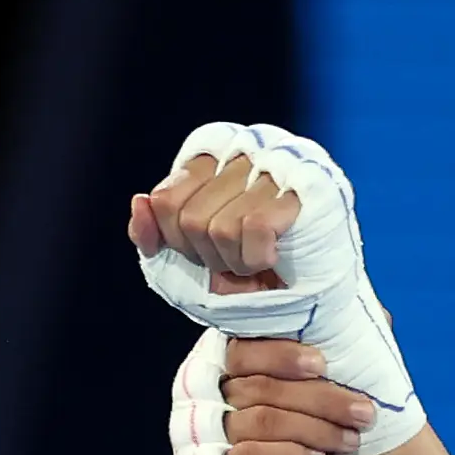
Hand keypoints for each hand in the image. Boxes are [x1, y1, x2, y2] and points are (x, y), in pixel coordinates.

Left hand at [128, 152, 299, 296]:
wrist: (314, 307)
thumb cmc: (254, 279)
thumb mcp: (191, 261)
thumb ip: (155, 235)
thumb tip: (141, 201)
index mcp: (212, 155)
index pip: (165, 201)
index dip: (180, 244)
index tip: (210, 255)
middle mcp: (241, 147)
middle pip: (188, 218)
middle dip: (210, 259)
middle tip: (239, 264)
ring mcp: (275, 161)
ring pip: (218, 228)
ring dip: (236, 263)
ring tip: (259, 263)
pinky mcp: (304, 185)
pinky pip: (252, 227)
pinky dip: (257, 258)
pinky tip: (274, 259)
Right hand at [222, 340, 370, 454]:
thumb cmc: (331, 432)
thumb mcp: (341, 384)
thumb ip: (344, 343)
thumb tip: (369, 304)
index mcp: (238, 368)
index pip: (243, 348)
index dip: (281, 354)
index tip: (323, 363)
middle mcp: (217, 398)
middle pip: (260, 386)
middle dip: (319, 397)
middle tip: (363, 411)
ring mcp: (214, 438)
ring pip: (261, 420)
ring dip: (315, 428)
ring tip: (352, 439)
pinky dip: (288, 454)